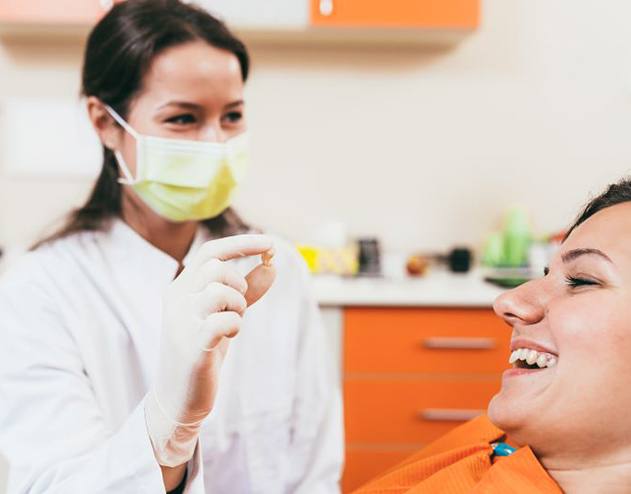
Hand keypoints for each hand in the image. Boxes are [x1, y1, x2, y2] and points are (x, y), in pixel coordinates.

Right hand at [145, 234, 275, 466]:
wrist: (179, 396)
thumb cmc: (203, 349)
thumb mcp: (225, 313)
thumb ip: (248, 290)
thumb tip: (272, 264)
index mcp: (182, 287)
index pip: (211, 252)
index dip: (242, 244)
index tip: (271, 243)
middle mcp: (176, 299)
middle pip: (216, 267)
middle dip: (239, 284)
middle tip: (239, 307)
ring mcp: (181, 321)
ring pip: (219, 290)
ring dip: (238, 306)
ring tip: (234, 322)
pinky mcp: (191, 345)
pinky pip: (223, 320)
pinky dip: (235, 325)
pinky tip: (229, 336)